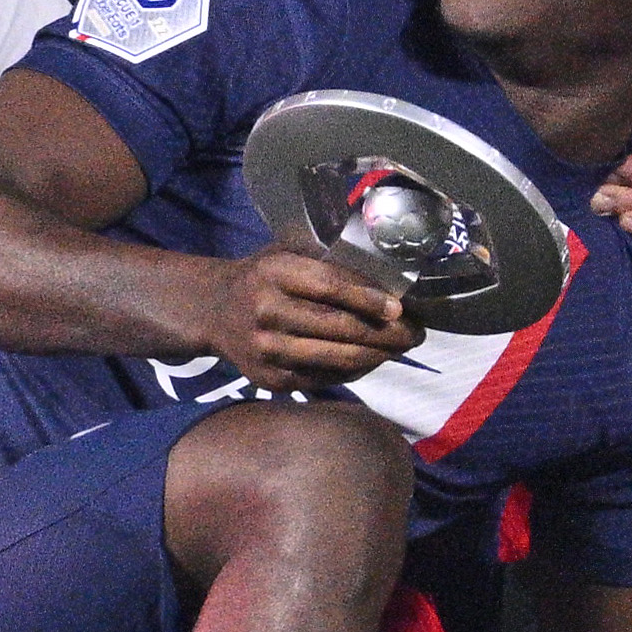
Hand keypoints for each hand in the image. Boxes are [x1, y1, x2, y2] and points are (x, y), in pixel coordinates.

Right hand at [205, 243, 409, 393]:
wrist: (214, 310)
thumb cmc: (265, 276)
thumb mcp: (288, 252)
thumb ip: (329, 257)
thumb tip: (389, 268)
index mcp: (274, 274)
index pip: (331, 288)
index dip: (370, 299)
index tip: (401, 308)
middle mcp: (266, 313)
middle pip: (339, 327)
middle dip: (388, 333)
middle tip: (417, 333)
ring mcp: (266, 350)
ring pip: (336, 357)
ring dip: (379, 354)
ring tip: (403, 347)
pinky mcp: (269, 379)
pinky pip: (324, 377)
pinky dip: (356, 370)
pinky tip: (374, 359)